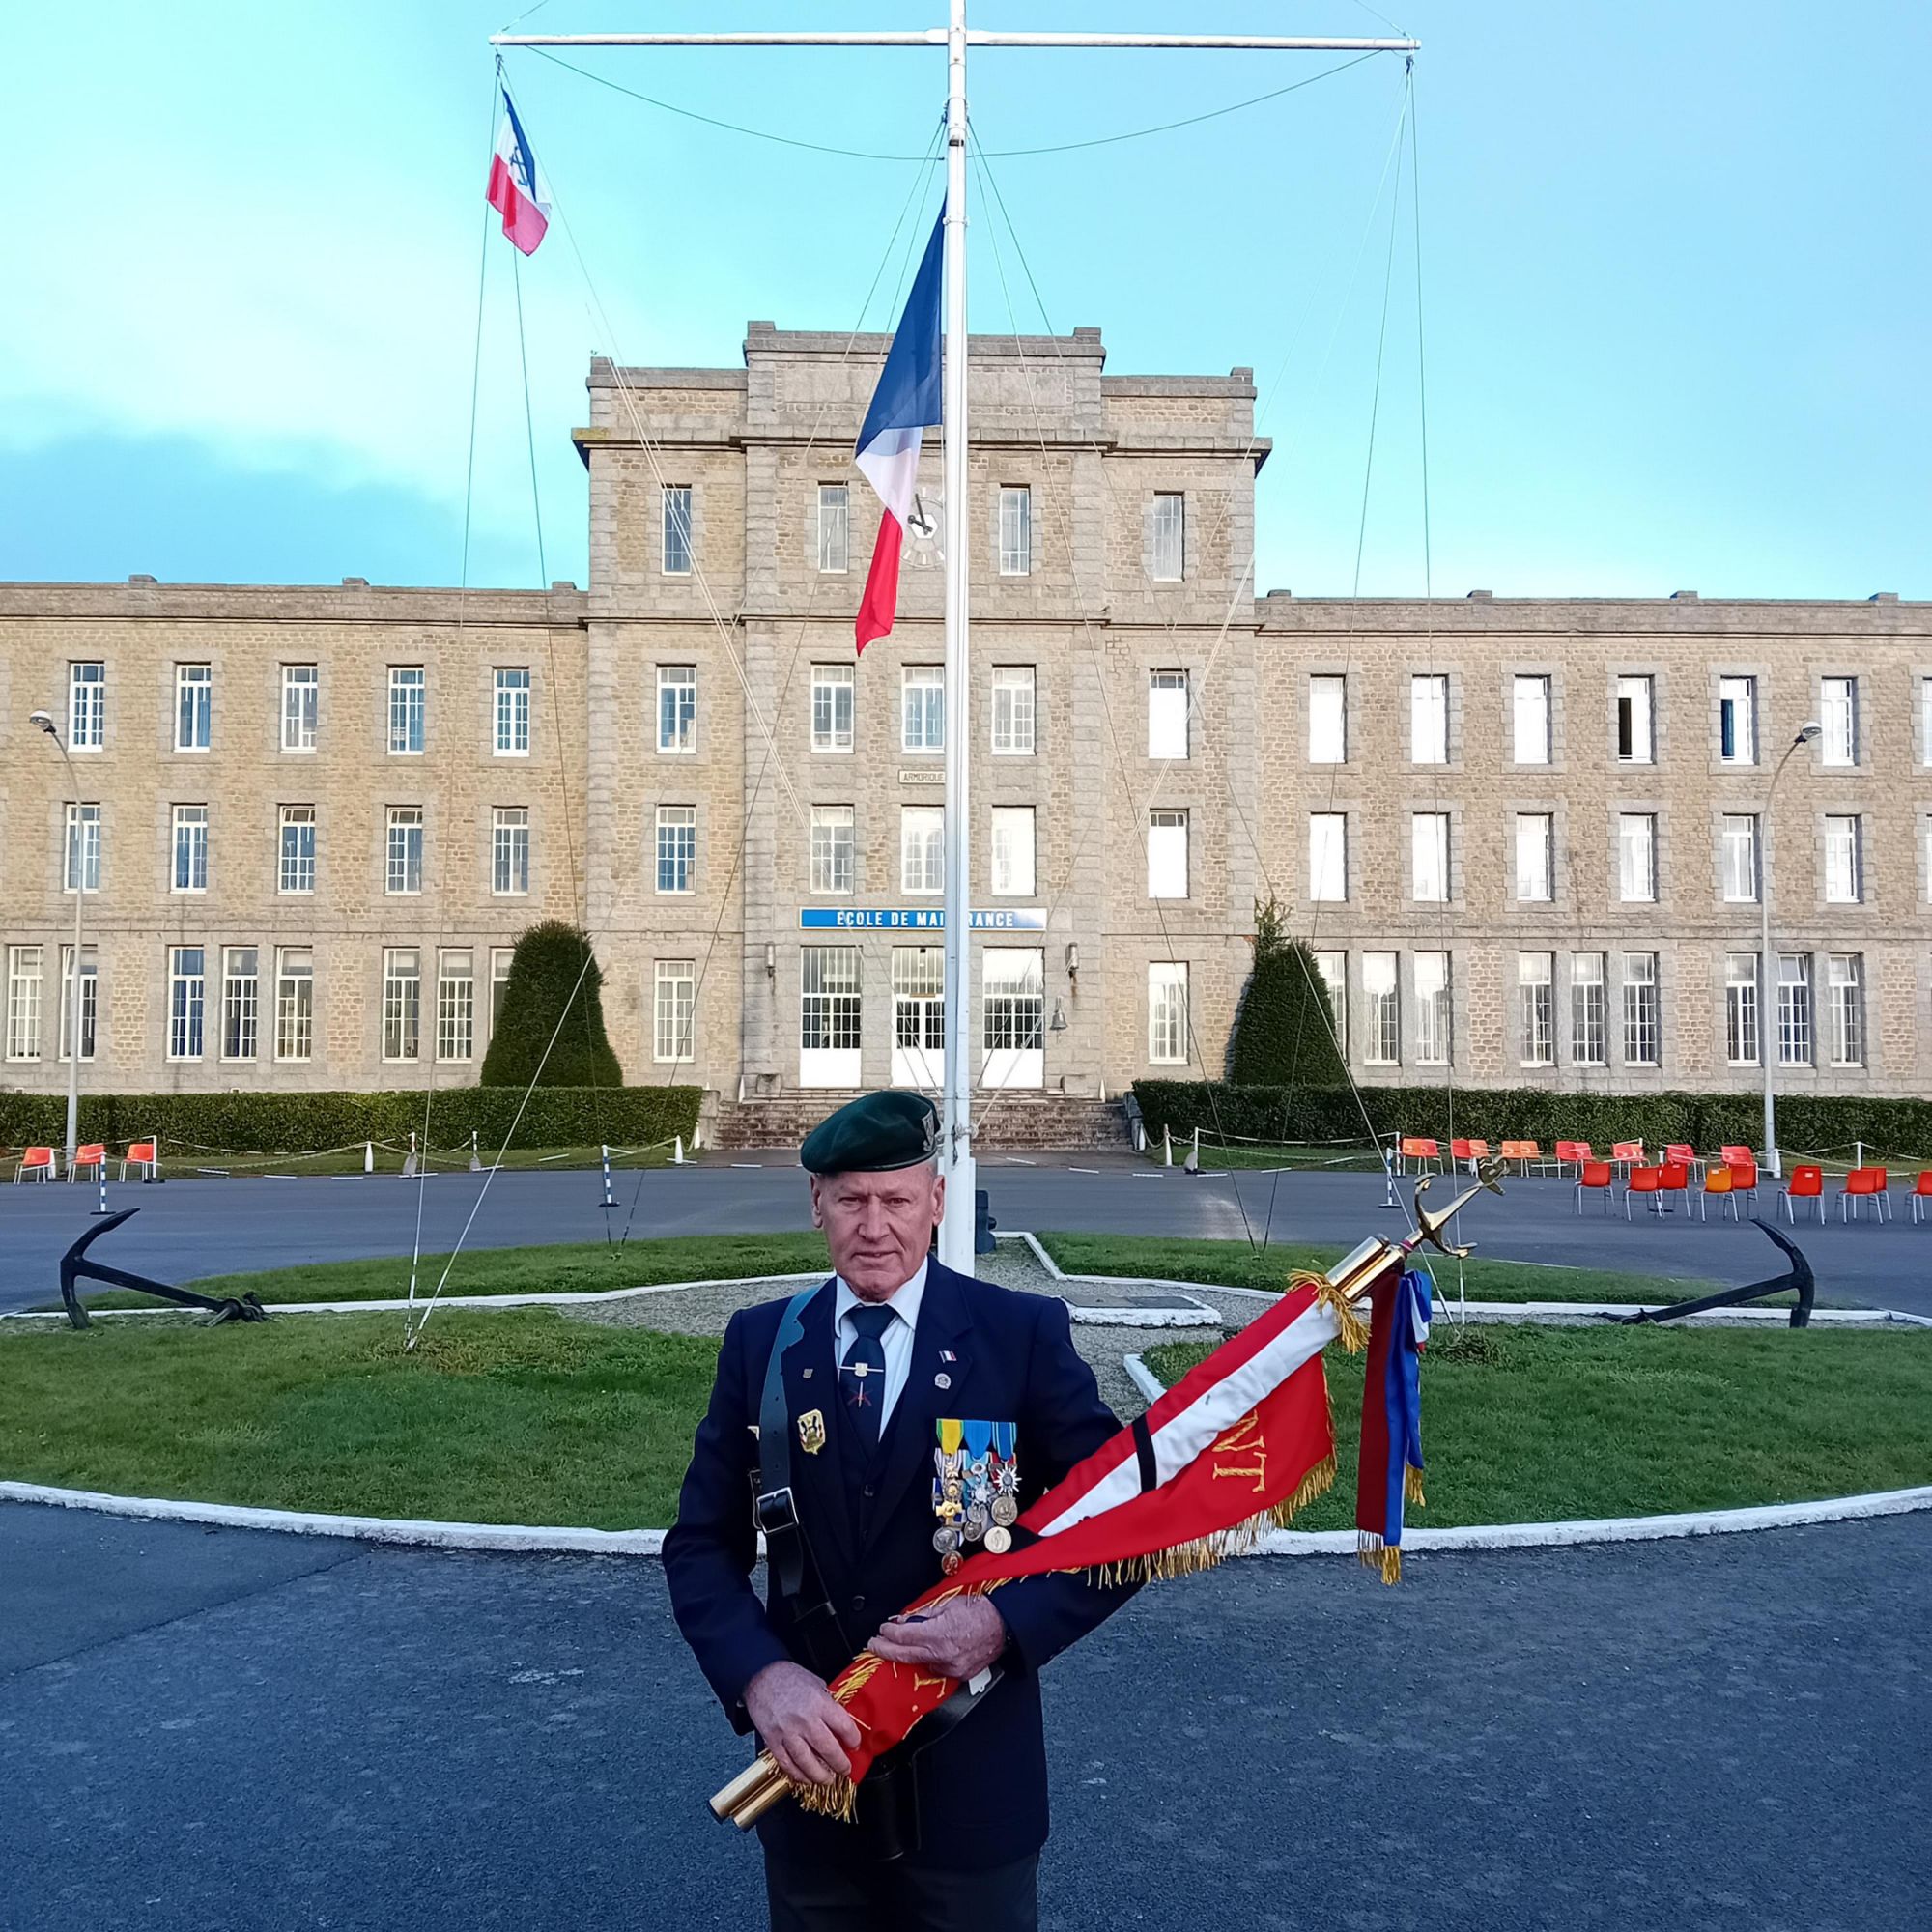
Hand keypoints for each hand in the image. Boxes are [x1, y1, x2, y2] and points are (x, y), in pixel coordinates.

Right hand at [742, 1660, 861, 1786]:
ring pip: (807, 1762)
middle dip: (840, 1764)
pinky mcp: (773, 1741)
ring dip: (820, 1775)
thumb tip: (839, 1722)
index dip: (853, 1739)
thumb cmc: (789, 1677)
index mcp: (819, 1703)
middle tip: (845, 1769)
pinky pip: (786, 1763)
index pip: (844, 1726)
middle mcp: (805, 1720)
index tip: (855, 1745)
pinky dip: (797, 1774)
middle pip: (828, 1749)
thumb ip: (828, 1704)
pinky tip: (805, 1778)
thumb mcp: (816, 1683)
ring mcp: (787, 1732)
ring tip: (828, 1780)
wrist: (761, 1676)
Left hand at [867, 1595, 1006, 1680]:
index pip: (904, 1636)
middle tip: (874, 1645)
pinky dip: (926, 1661)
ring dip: (906, 1655)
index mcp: (939, 1634)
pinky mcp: (958, 1675)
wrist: (1004, 1625)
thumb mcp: (948, 1603)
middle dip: (886, 1650)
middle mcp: (943, 1655)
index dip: (889, 1633)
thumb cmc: (979, 1610)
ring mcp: (951, 1668)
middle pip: (905, 1655)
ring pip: (920, 1664)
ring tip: (894, 1648)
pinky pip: (936, 1669)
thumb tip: (904, 1620)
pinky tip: (921, 1654)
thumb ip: (923, 1614)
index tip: (882, 1629)